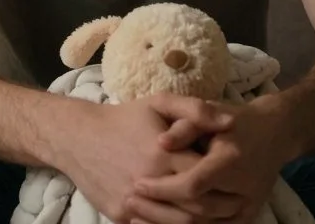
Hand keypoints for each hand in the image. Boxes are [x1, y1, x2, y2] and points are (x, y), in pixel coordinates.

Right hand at [55, 94, 241, 223]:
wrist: (78, 137)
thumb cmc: (124, 118)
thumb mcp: (159, 103)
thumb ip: (195, 109)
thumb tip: (230, 122)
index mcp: (163, 153)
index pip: (206, 177)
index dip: (225, 181)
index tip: (236, 179)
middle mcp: (149, 180)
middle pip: (197, 207)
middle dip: (220, 207)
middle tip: (234, 202)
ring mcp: (132, 202)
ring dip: (201, 222)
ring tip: (214, 214)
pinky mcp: (120, 215)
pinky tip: (185, 217)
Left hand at [134, 98, 291, 223]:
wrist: (275, 132)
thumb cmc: (236, 119)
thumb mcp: (210, 111)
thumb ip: (186, 125)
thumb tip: (160, 142)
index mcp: (230, 160)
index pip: (192, 185)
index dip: (162, 188)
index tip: (137, 184)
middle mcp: (243, 188)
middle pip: (196, 212)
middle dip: (160, 210)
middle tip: (130, 202)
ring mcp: (248, 207)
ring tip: (138, 218)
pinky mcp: (247, 217)